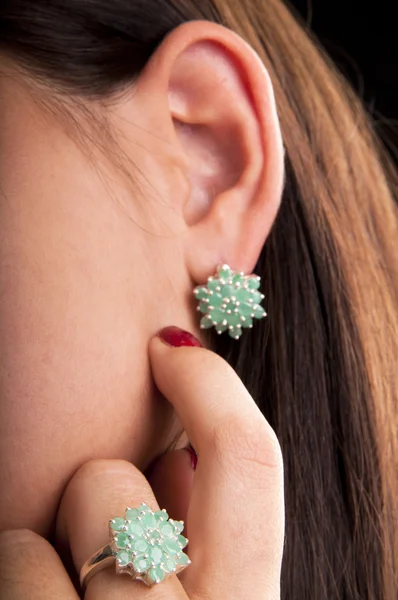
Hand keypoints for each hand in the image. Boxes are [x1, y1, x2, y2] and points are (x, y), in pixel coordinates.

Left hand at [0, 329, 284, 598]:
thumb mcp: (218, 599)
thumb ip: (212, 532)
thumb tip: (183, 454)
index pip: (250, 463)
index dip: (211, 385)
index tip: (169, 348)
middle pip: (112, 482)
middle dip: (101, 485)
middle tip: (103, 530)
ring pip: (34, 531)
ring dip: (53, 545)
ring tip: (69, 593)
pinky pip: (13, 558)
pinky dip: (20, 569)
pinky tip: (39, 599)